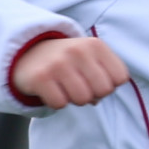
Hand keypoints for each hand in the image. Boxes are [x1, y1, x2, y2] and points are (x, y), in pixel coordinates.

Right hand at [11, 34, 128, 108]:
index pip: (120, 77)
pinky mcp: (40, 77)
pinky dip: (56, 102)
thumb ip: (105, 75)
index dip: (110, 84)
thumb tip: (98, 99)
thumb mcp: (90, 57)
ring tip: (65, 86)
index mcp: (95, 45)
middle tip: (79, 85)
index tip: (95, 78)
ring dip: (74, 99)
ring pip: (82, 99)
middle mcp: (78, 51)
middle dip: (94, 94)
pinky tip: (51, 89)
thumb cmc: (67, 60)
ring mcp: (58, 63)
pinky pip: (60, 104)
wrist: (27, 52)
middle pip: (104, 91)